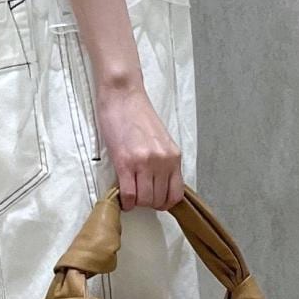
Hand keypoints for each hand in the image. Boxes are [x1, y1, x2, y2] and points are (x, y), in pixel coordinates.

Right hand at [94, 80, 185, 211]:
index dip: (164, 203)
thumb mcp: (160, 141)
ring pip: (144, 200)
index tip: (155, 200)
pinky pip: (129, 194)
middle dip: (148, 203)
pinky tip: (122, 198)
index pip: (176, 194)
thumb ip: (163, 162)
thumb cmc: (138, 115)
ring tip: (130, 195)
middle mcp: (162, 161)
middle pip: (158, 200)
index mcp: (174, 156)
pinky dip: (125, 202)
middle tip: (139, 195)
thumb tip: (159, 185)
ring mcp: (144, 162)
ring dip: (136, 203)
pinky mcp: (125, 162)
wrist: (123, 96)